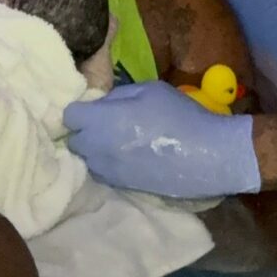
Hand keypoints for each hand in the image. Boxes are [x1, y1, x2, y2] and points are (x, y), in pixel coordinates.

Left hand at [64, 82, 261, 198]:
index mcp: (102, 121)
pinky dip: (111, 164)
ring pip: (89, 159)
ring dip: (97, 150)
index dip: (80, 109)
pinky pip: (105, 173)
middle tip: (106, 123)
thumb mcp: (149, 89)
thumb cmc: (179, 115)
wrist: (207, 155)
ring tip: (119, 141)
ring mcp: (110, 171)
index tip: (93, 107)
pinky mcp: (124, 186)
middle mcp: (99, 149)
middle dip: (85, 131)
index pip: (69, 116)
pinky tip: (130, 157)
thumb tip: (102, 103)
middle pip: (75, 141)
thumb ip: (118, 95)